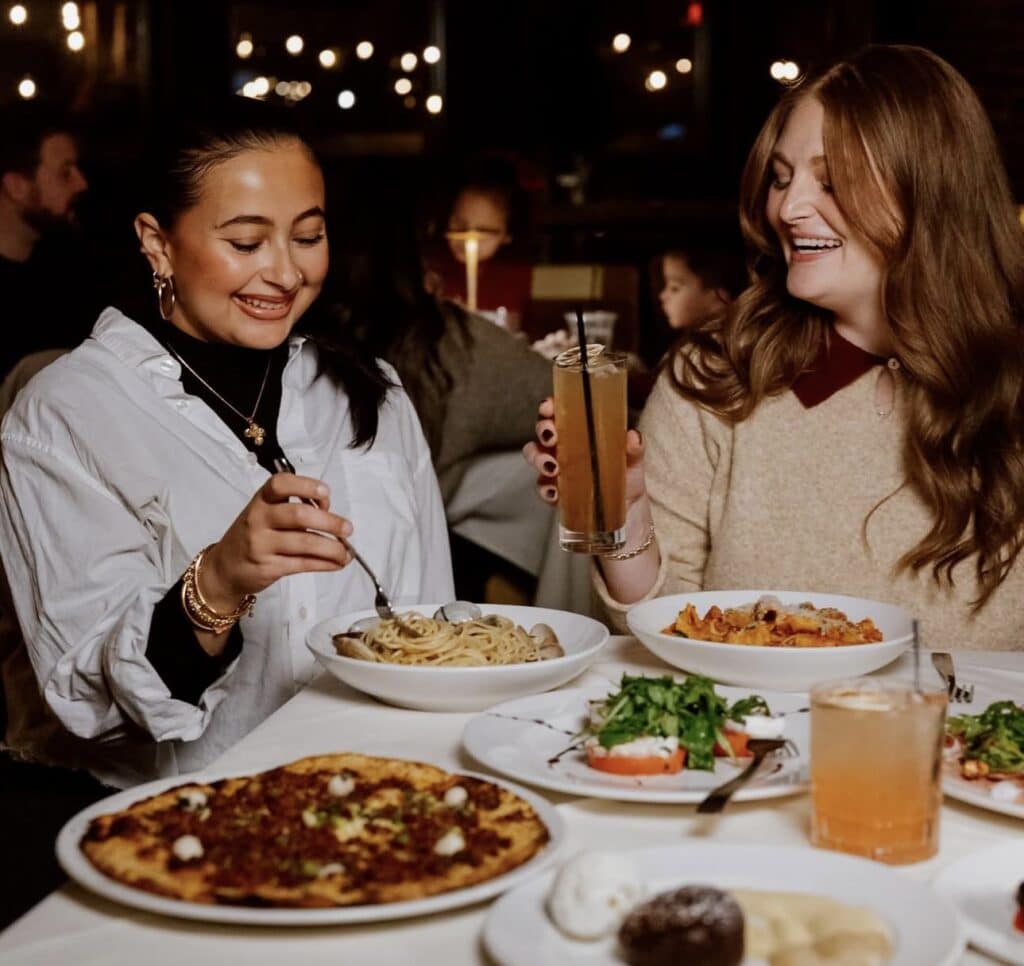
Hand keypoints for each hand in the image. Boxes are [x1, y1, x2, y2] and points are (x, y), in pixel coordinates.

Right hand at [201, 473, 352, 610]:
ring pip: (304, 542)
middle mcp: (259, 518)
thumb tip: (333, 517)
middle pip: (298, 515)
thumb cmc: (255, 535)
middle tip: (348, 528)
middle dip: (329, 522)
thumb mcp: (267, 513)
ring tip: (346, 552)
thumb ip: (295, 509)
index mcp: (262, 499)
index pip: (280, 484)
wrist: (225, 567)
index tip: (326, 494)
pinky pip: (302, 564)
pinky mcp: (268, 567)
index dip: (306, 486)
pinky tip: (337, 563)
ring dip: (332, 548)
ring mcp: (261, 544)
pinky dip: (325, 563)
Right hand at [522, 397, 648, 509]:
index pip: (559, 413)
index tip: (549, 407)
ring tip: (553, 466)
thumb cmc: (626, 480)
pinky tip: (555, 492)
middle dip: (543, 431)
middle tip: (552, 436)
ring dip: (539, 459)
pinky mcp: (556, 495)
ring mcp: (557, 471)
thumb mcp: (633, 462)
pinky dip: (545, 489)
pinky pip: (542, 488)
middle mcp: (564, 449)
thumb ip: (633, 449)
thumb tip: (632, 436)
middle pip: (543, 433)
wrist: (627, 515)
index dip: (549, 407)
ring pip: (536, 457)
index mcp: (580, 433)